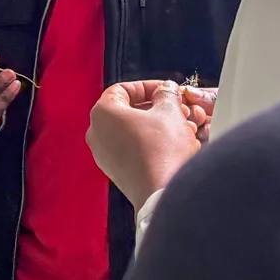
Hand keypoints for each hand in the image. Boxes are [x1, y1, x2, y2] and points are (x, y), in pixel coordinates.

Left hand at [85, 81, 208, 207]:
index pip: (123, 89)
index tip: (166, 91)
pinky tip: (175, 146)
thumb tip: (166, 89)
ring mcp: (104, 155)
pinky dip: (153, 144)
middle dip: (157, 108)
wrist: (163, 192)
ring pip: (134, 131)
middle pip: (129, 110)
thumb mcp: (170, 111)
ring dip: (159, 126)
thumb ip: (167, 94)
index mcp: (102, 112)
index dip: (148, 87)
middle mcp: (97, 133)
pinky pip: (134, 150)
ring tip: (182, 128)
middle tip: (178, 109)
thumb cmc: (162, 151)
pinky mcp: (116, 172)